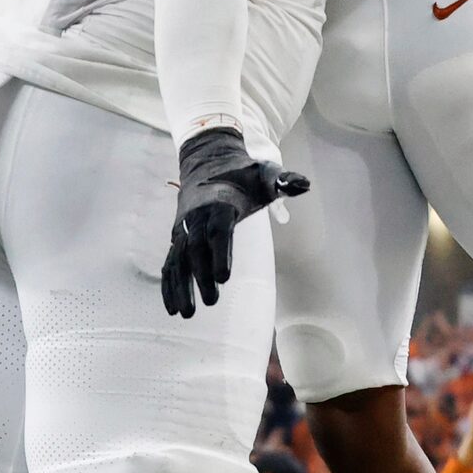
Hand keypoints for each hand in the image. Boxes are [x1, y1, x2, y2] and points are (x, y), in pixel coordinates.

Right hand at [161, 129, 307, 318]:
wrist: (207, 159)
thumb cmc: (242, 173)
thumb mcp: (265, 173)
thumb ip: (283, 181)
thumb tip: (304, 184)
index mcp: (219, 203)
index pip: (218, 231)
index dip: (220, 253)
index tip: (224, 278)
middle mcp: (197, 217)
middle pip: (196, 249)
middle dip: (200, 276)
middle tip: (212, 302)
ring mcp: (184, 228)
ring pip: (178, 259)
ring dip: (180, 286)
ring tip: (186, 313)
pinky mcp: (178, 236)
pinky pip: (170, 262)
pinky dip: (168, 284)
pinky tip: (173, 307)